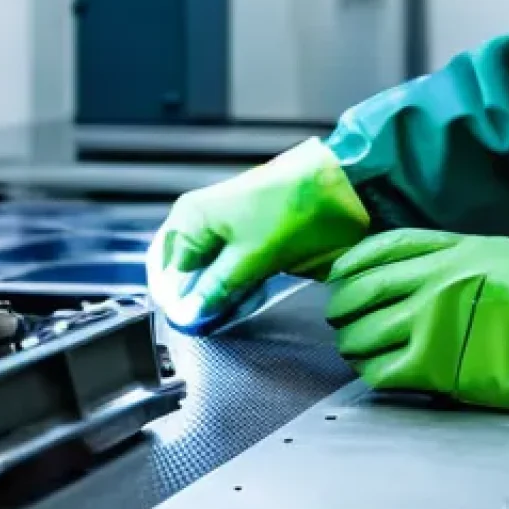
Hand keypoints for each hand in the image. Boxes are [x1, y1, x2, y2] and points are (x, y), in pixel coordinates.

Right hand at [146, 138, 369, 331]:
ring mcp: (226, 223)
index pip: (168, 273)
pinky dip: (240, 281)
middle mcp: (201, 218)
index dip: (180, 303)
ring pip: (210, 272)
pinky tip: (255, 290)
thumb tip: (188, 314)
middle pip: (186, 272)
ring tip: (245, 300)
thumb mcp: (251, 258)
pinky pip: (232, 264)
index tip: (199, 324)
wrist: (340, 184)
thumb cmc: (293, 211)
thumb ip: (215, 289)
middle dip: (203, 298)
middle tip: (222, 315)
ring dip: (224, 291)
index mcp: (190, 217)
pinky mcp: (250, 231)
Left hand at [326, 228, 508, 417]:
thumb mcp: (495, 253)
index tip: (338, 272)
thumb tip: (409, 266)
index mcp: (449, 248)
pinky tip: (372, 369)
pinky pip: (381, 369)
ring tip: (353, 345)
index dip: (352, 261)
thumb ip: (449, 255)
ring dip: (351, 340)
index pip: (382, 248)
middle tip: (338, 312)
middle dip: (343, 302)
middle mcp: (432, 279)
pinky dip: (369, 370)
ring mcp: (430, 320)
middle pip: (364, 288)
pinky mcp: (434, 363)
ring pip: (364, 330)